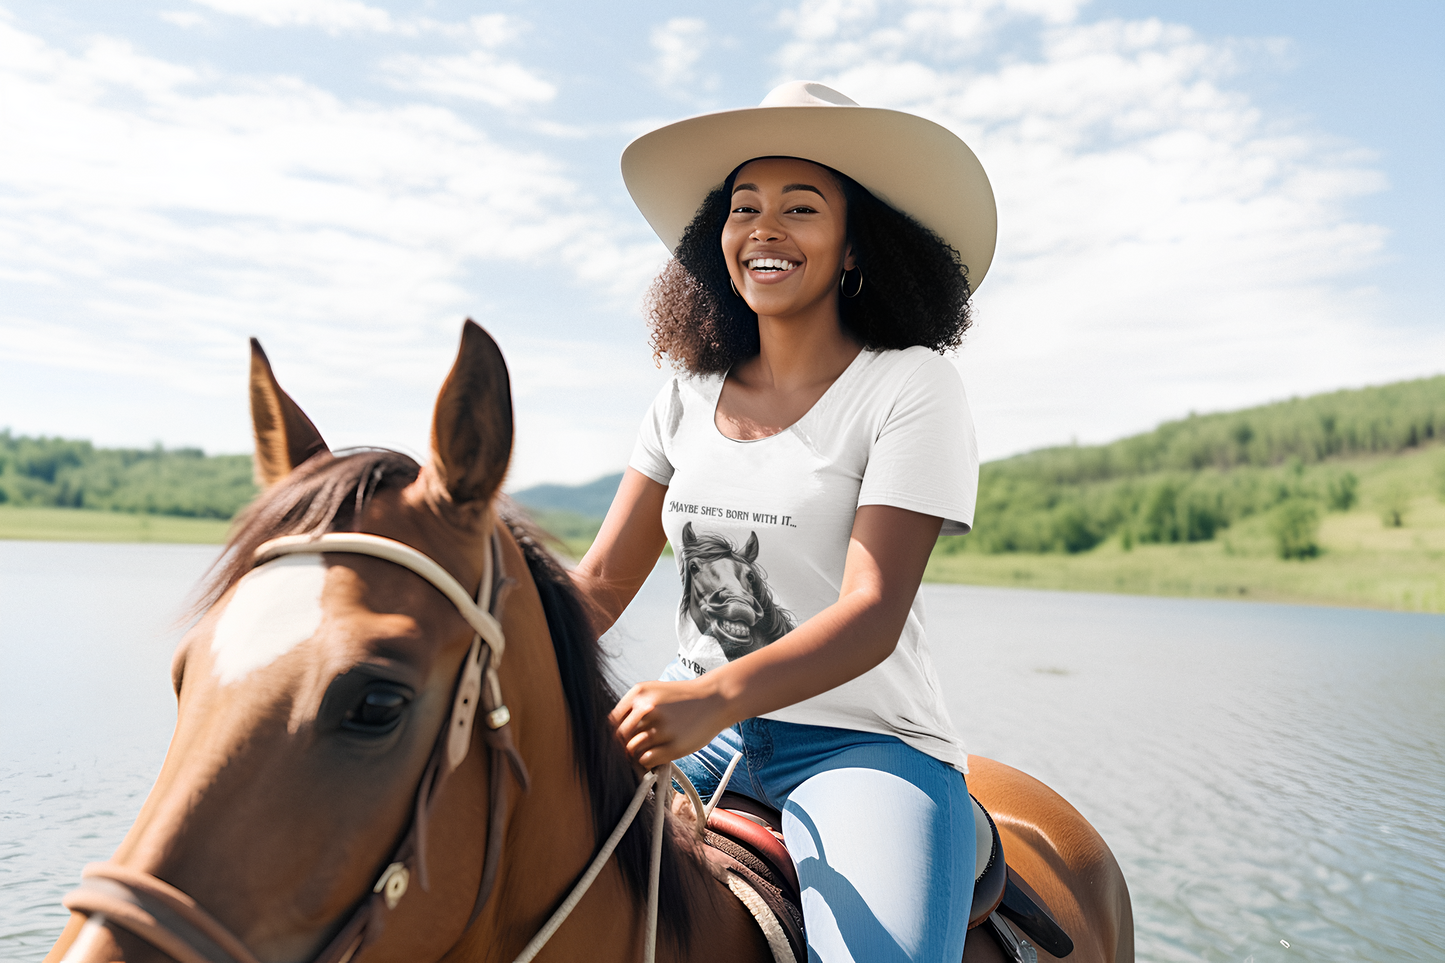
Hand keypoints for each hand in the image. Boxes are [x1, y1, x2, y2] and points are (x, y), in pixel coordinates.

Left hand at [608, 678, 728, 769]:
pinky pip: (647, 760)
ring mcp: (661, 727)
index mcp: (639, 693)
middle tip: (630, 754)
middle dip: (623, 748)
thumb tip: (611, 734)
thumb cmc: (683, 699)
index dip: (612, 736)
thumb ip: (634, 708)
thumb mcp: (655, 692)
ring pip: (631, 750)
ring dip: (635, 757)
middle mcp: (647, 708)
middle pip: (619, 738)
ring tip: (645, 755)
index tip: (619, 743)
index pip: (612, 722)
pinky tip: (655, 758)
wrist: (716, 698)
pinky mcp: (674, 745)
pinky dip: (647, 763)